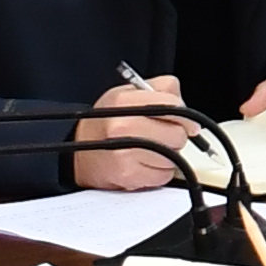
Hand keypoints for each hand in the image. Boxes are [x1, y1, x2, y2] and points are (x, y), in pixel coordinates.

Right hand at [73, 72, 191, 190]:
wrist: (77, 153)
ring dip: (168, 156)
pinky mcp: (128, 176)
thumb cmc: (105, 124)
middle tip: (163, 136)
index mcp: (124, 100)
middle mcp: (123, 125)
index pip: (172, 105)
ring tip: (150, 150)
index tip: (187, 122)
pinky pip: (164, 175)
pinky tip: (144, 164)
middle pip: (177, 134)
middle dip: (176, 136)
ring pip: (174, 156)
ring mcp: (125, 153)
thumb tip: (184, 106)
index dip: (185, 116)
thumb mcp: (127, 94)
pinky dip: (160, 172)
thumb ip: (159, 90)